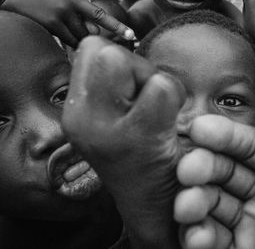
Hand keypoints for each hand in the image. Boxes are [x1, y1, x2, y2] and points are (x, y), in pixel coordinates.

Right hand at [1, 0, 134, 47]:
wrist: (22, 2)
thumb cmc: (55, 3)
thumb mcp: (73, 0)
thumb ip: (89, 16)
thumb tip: (96, 34)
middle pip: (100, 16)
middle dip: (117, 27)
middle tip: (131, 36)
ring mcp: (64, 10)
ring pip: (85, 35)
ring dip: (82, 37)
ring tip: (69, 26)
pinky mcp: (54, 23)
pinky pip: (72, 41)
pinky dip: (71, 41)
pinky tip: (61, 31)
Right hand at [62, 36, 183, 247]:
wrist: (156, 208)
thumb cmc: (144, 155)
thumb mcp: (114, 118)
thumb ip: (114, 83)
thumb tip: (127, 51)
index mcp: (77, 113)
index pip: (91, 50)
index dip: (120, 61)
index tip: (134, 90)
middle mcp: (82, 120)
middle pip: (104, 50)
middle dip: (135, 65)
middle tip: (148, 97)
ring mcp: (107, 130)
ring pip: (127, 61)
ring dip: (155, 80)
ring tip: (160, 113)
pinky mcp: (139, 139)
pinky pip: (160, 87)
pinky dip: (174, 95)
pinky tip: (171, 121)